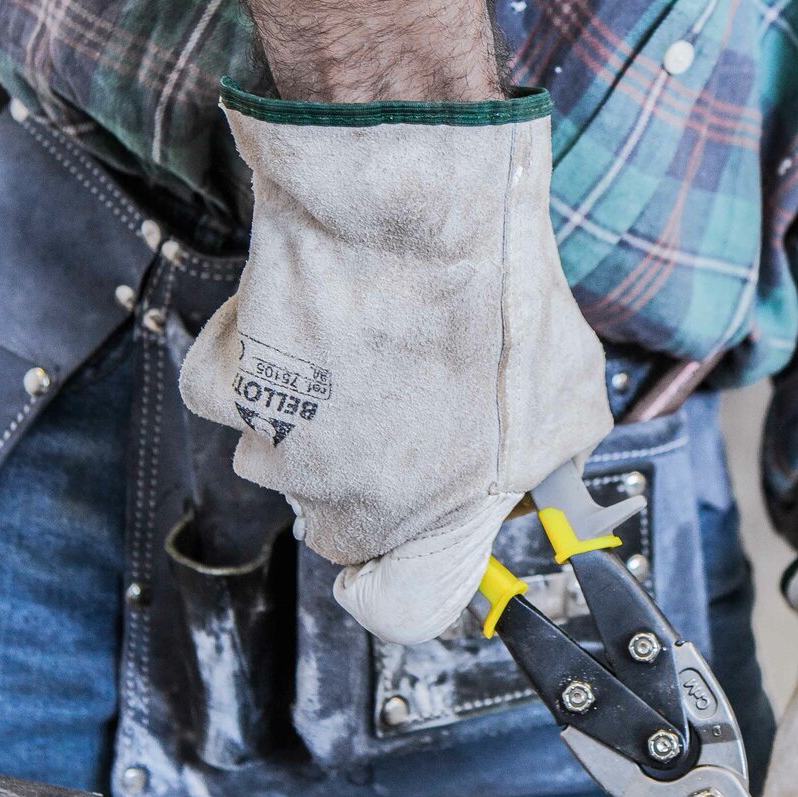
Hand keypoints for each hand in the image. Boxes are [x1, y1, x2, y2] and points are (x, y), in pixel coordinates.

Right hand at [177, 0, 611, 641]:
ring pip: (285, 459)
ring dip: (316, 417)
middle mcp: (348, 499)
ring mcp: (280, 442)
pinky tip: (307, 316)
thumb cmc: (492, 279)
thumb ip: (553, 461)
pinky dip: (260, 361)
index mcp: (434, 516)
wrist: (408, 185)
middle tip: (407, 402)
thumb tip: (548, 480)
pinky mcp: (228, 379)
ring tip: (364, 343)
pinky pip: (235, 394)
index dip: (411, 578)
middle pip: (342, 528)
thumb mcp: (569, 389)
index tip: (414, 546)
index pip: (403, 611)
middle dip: (373, 480)